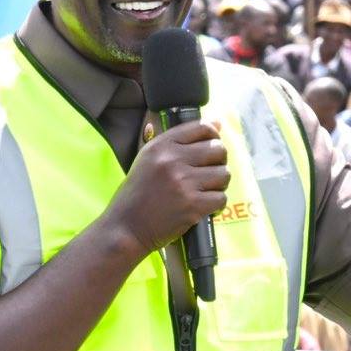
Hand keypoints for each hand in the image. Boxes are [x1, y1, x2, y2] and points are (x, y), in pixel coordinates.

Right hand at [103, 119, 228, 257]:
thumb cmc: (137, 194)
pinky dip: (216, 204)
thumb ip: (180, 142)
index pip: (202, 127)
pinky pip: (221, 198)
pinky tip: (204, 206)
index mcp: (161, 145)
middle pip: (218, 149)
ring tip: (206, 190)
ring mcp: (184, 183)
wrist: (126, 227)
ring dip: (219, 184)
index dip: (213, 136)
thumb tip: (218, 123)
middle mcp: (173, 160)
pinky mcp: (192, 205)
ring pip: (224, 174)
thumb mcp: (148, 159)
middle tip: (208, 173)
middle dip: (218, 161)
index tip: (211, 147)